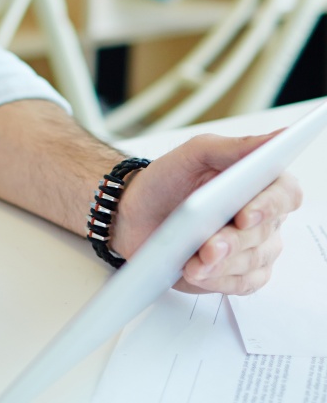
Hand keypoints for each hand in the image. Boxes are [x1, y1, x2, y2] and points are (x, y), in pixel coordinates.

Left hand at [111, 133, 302, 295]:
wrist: (137, 213)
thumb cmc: (167, 180)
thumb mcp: (193, 154)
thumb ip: (233, 147)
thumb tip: (276, 138)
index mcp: (258, 182)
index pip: (285, 194)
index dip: (270, 206)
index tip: (245, 214)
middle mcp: (263, 217)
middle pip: (266, 234)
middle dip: (233, 241)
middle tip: (208, 246)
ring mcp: (253, 248)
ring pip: (253, 262)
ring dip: (222, 264)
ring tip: (194, 261)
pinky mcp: (238, 274)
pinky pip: (240, 284)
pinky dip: (217, 280)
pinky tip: (196, 272)